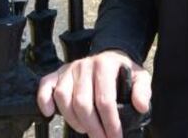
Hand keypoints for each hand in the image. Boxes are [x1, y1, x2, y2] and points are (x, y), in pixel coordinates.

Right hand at [36, 49, 151, 137]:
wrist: (109, 57)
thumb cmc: (122, 72)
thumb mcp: (139, 77)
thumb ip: (143, 90)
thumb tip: (141, 106)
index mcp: (105, 65)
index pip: (105, 100)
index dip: (110, 123)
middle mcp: (84, 65)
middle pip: (82, 103)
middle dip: (92, 127)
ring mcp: (69, 69)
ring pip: (63, 98)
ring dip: (73, 119)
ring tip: (85, 129)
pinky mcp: (57, 73)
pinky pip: (45, 86)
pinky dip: (44, 101)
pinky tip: (50, 113)